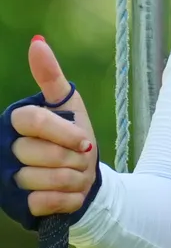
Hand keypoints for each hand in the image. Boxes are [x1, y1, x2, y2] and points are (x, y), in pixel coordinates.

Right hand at [10, 36, 97, 215]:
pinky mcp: (18, 205)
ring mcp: (9, 179)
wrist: (85, 178)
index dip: (63, 132)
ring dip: (74, 179)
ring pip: (46, 179)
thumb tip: (37, 41)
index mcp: (16, 122)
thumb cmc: (75, 137)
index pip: (32, 121)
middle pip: (43, 152)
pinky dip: (68, 199)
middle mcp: (6, 149)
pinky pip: (46, 202)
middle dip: (74, 158)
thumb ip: (50, 76)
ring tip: (76, 176)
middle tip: (80, 159)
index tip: (85, 140)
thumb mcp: (69, 105)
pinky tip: (70, 194)